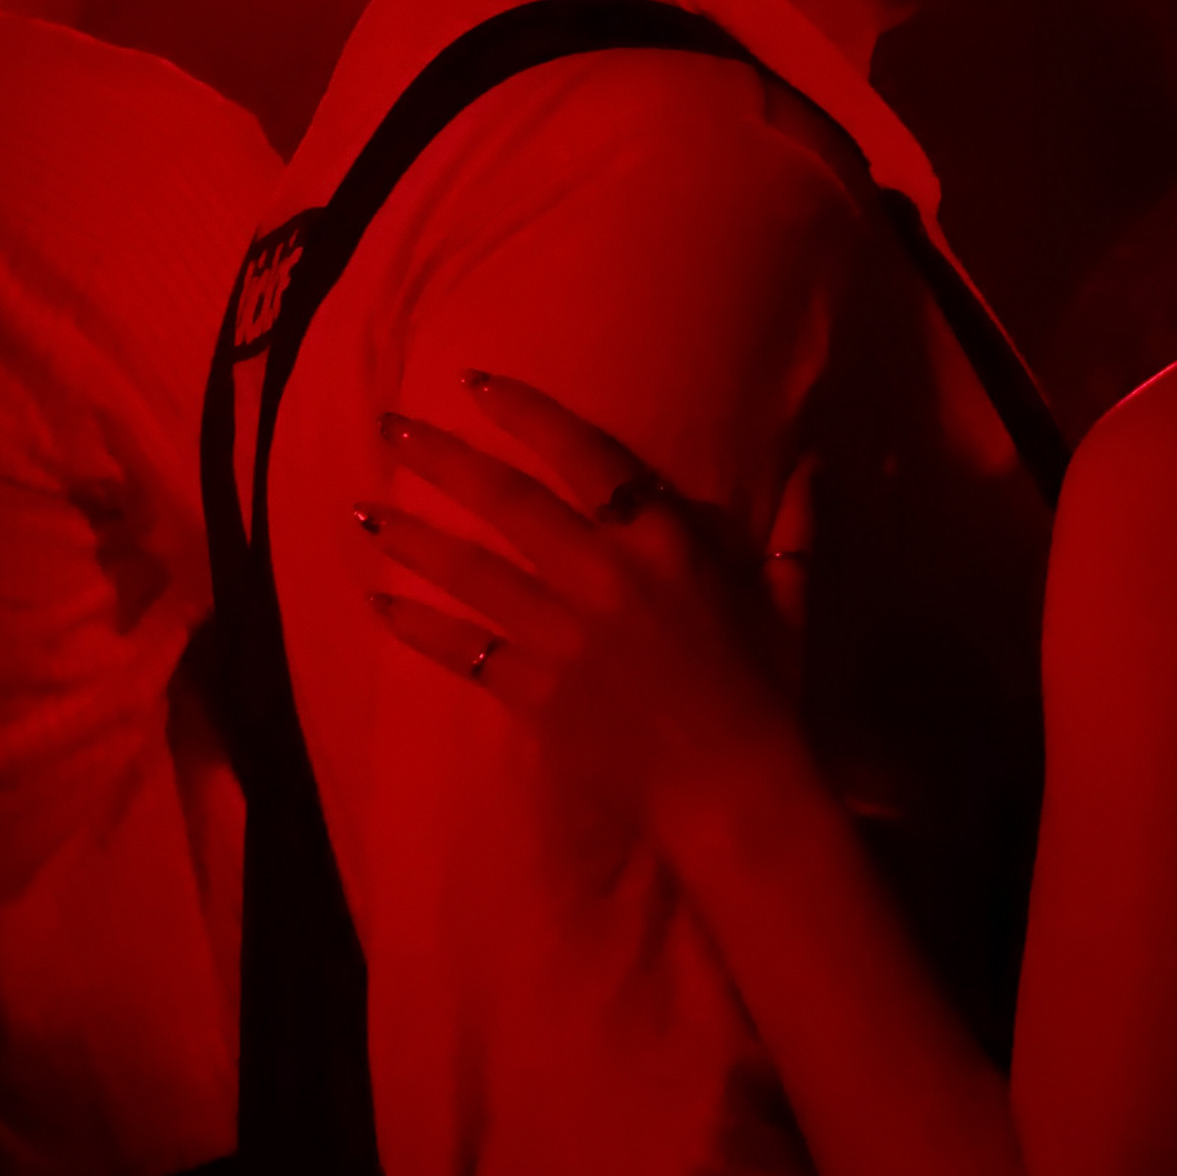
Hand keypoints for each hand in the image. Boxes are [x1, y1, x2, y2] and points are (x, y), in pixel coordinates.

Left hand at [361, 373, 801, 845]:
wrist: (735, 792)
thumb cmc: (770, 695)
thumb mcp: (791, 602)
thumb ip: (795, 529)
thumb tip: (814, 465)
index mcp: (662, 545)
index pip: (586, 459)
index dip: (528, 415)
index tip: (477, 383)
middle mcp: (603, 577)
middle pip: (509, 502)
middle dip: (444, 460)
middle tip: (391, 425)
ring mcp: (562, 637)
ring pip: (471, 572)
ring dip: (413, 537)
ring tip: (362, 510)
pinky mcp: (536, 694)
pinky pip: (464, 652)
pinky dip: (418, 628)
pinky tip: (376, 604)